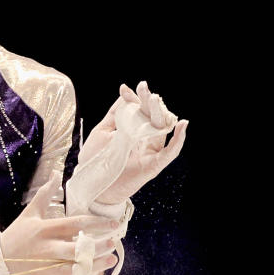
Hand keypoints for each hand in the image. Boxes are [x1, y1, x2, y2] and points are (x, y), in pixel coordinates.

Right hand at [0, 172, 118, 274]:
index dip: (96, 223)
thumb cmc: (16, 237)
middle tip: (113, 243)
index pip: (75, 224)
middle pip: (77, 250)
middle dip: (98, 247)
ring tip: (111, 260)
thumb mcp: (29, 213)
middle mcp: (48, 250)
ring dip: (96, 267)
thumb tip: (57, 173)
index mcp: (46, 230)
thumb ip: (45, 194)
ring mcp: (48, 269)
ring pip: (76, 271)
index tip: (113, 223)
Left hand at [81, 81, 187, 203]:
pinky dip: (178, 139)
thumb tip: (124, 94)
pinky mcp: (153, 165)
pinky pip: (170, 152)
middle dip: (149, 101)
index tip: (125, 89)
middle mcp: (143, 138)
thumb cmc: (95, 160)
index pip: (137, 110)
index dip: (133, 99)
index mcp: (132, 129)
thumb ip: (115, 115)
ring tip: (155, 100)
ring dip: (161, 113)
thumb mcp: (102, 132)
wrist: (91, 185)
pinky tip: (182, 125)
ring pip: (162, 129)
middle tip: (144, 88)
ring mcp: (150, 151)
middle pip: (152, 116)